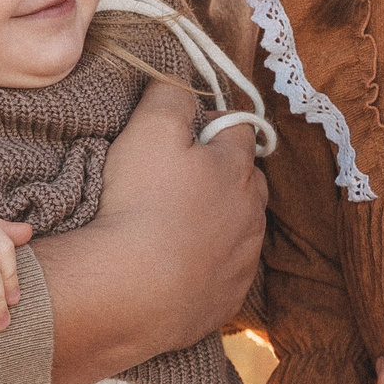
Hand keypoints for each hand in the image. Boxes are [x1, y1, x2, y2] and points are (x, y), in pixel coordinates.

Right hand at [33, 82, 264, 383]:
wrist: (131, 291)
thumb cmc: (140, 202)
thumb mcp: (150, 128)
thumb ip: (170, 95)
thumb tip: (180, 84)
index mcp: (238, 168)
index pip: (238, 129)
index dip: (213, 124)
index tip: (186, 132)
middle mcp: (252, 213)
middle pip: (248, 181)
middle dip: (225, 174)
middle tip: (182, 180)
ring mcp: (243, 260)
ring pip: (241, 229)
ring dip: (220, 222)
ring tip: (178, 226)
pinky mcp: (227, 299)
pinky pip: (225, 273)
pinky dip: (208, 265)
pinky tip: (178, 266)